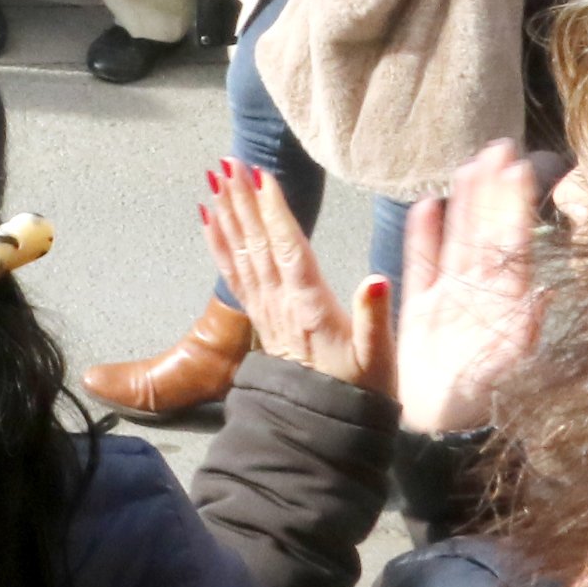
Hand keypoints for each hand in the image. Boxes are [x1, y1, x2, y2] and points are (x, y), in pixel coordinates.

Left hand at [200, 162, 392, 394]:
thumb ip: (376, 319)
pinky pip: (231, 273)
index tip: (262, 177)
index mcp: (311, 306)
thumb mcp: (379, 360)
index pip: (288, 250)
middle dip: (243, 200)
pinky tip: (207, 217)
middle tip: (229, 161)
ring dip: (228, 213)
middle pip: (257, 243)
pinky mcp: (257, 315)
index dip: (274, 213)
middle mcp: (280, 302)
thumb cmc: (361, 390)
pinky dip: (217, 243)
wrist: (323, 425)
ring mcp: (265, 308)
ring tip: (216, 177)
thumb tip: (377, 278)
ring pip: (241, 252)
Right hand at [398, 139, 545, 434]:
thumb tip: (546, 286)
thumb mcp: (515, 365)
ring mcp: (453, 302)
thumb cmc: (483, 404)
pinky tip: (426, 207)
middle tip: (501, 146)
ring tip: (469, 164)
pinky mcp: (422, 315)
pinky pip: (422, 267)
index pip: (514, 241)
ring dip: (464, 203)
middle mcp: (484, 296)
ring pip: (459, 240)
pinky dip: (424, 238)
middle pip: (489, 232)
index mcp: (509, 304)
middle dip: (495, 190)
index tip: (526, 164)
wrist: (440, 438)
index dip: (518, 204)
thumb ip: (527, 326)